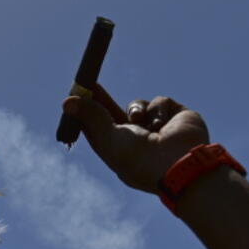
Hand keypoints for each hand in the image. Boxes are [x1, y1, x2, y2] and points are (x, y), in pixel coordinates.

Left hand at [62, 88, 208, 192]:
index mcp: (119, 152)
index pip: (98, 129)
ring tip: (140, 122)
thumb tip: (67, 102)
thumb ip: (91, 116)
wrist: (181, 164)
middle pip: (114, 114)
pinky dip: (158, 108)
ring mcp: (157, 130)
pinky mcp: (175, 118)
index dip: (87, 113)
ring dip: (135, 108)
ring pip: (137, 105)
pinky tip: (163, 124)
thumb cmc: (140, 159)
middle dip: (103, 100)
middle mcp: (137, 141)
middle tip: (90, 84)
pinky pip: (159, 102)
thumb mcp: (109, 138)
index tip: (76, 97)